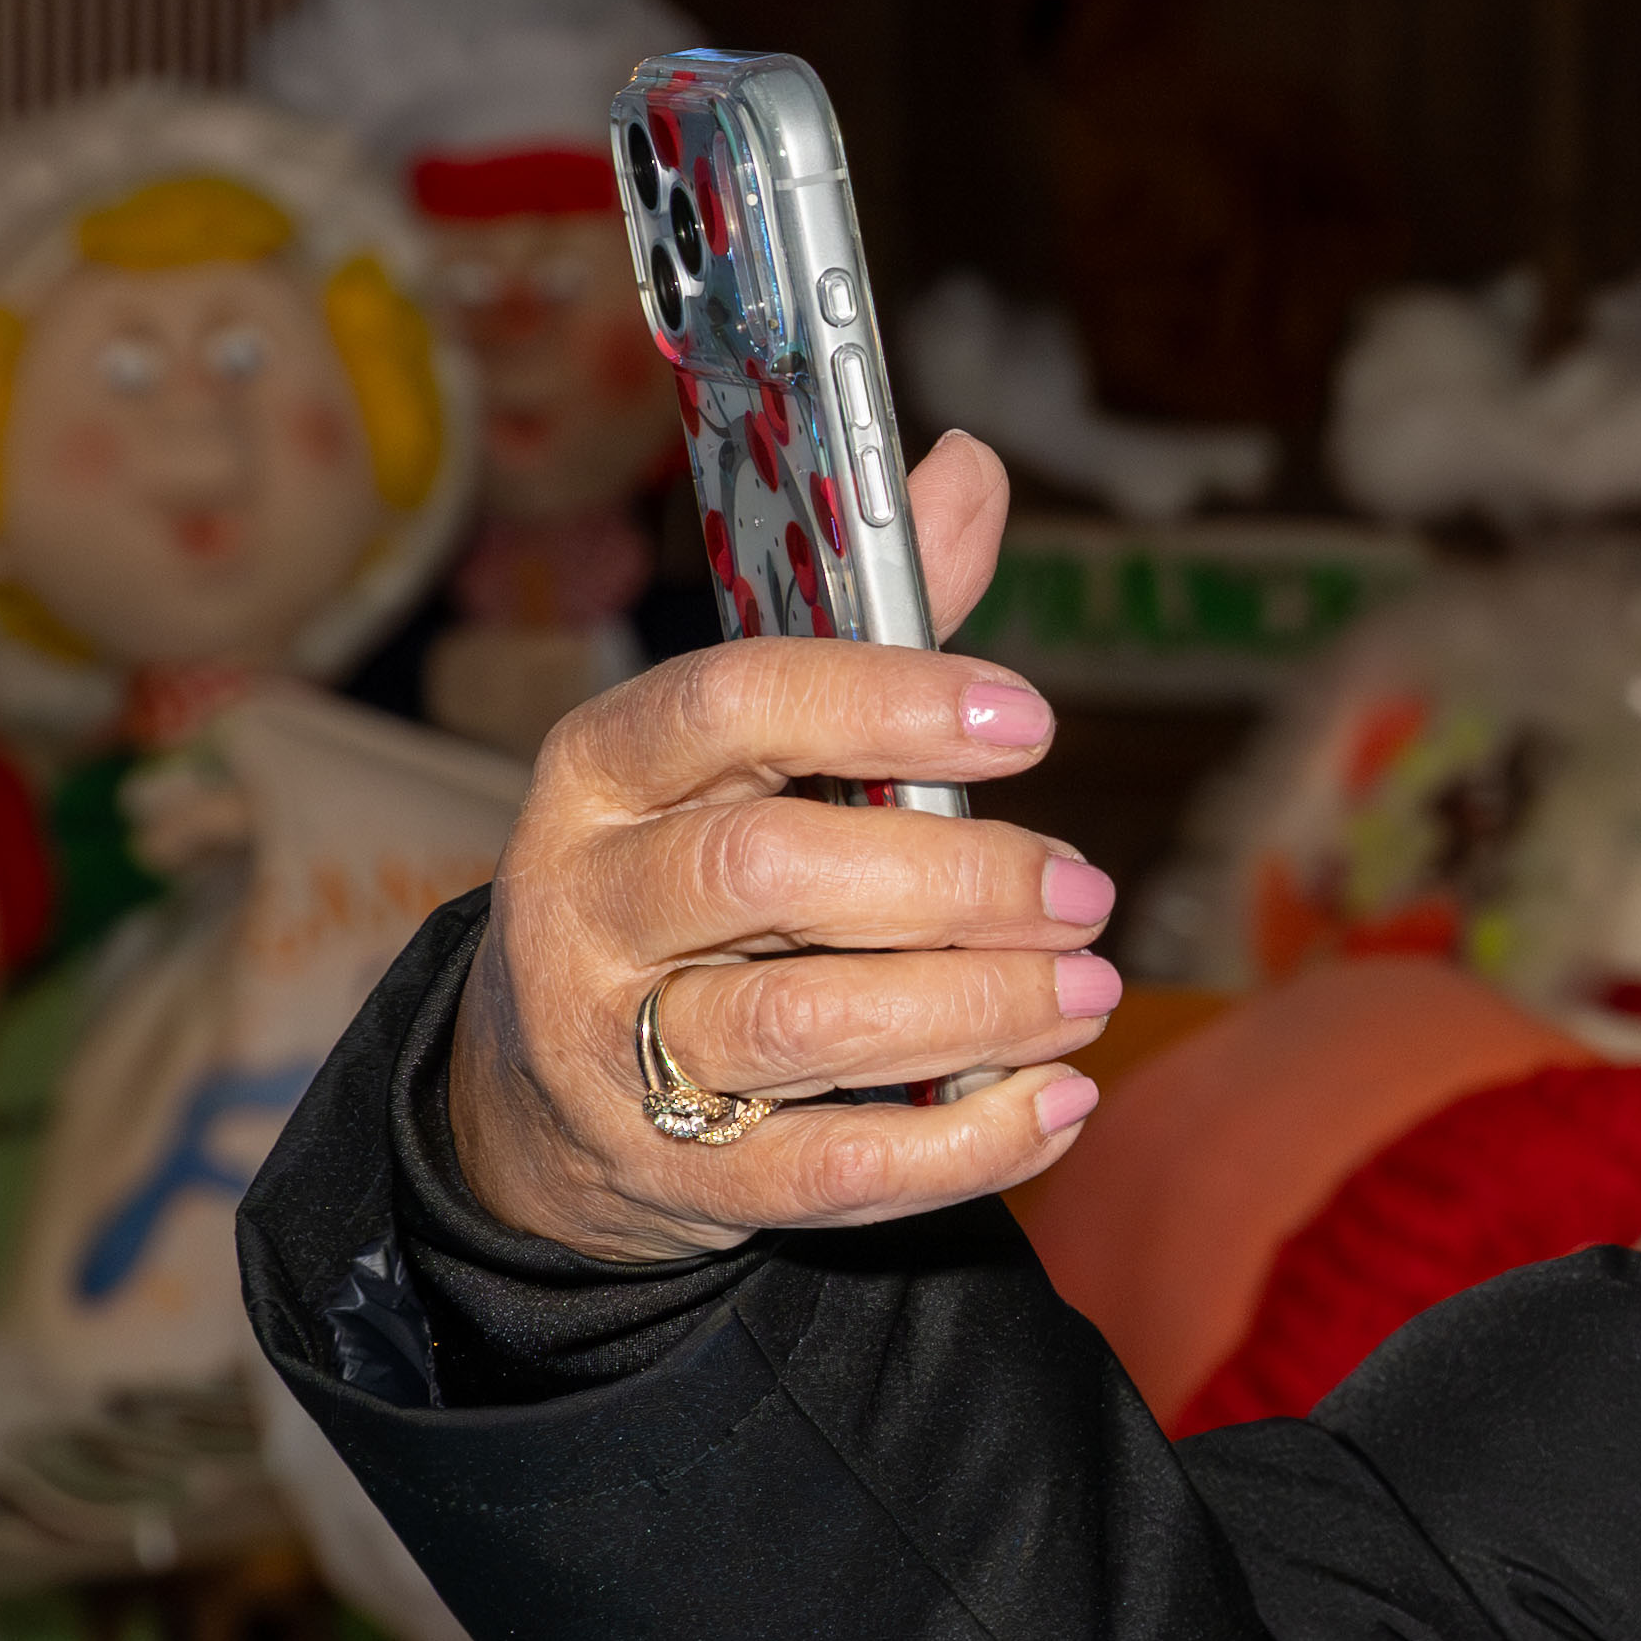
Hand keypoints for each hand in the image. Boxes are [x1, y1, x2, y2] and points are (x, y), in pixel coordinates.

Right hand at [436, 433, 1122, 1269]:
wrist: (549, 1095)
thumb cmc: (694, 879)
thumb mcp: (748, 748)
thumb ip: (872, 622)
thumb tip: (965, 467)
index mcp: (603, 766)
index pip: (730, 703)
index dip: (885, 701)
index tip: (1031, 723)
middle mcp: (586, 901)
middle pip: (770, 873)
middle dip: (957, 877)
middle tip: (1087, 890)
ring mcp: (613, 1046)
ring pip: (802, 1028)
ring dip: (976, 1009)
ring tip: (1091, 990)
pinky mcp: (671, 1172)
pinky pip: (826, 1173)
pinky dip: (963, 1144)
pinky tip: (1061, 1100)